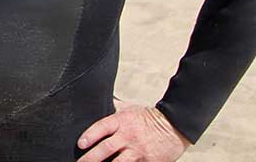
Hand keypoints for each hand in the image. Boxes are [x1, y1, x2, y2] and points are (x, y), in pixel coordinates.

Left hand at [76, 102, 190, 161]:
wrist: (175, 126)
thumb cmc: (150, 117)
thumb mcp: (129, 108)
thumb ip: (113, 107)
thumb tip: (100, 100)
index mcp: (122, 121)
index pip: (102, 127)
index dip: (90, 136)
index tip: (80, 144)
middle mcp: (129, 136)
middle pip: (107, 148)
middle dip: (91, 157)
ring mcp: (139, 151)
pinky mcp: (148, 161)